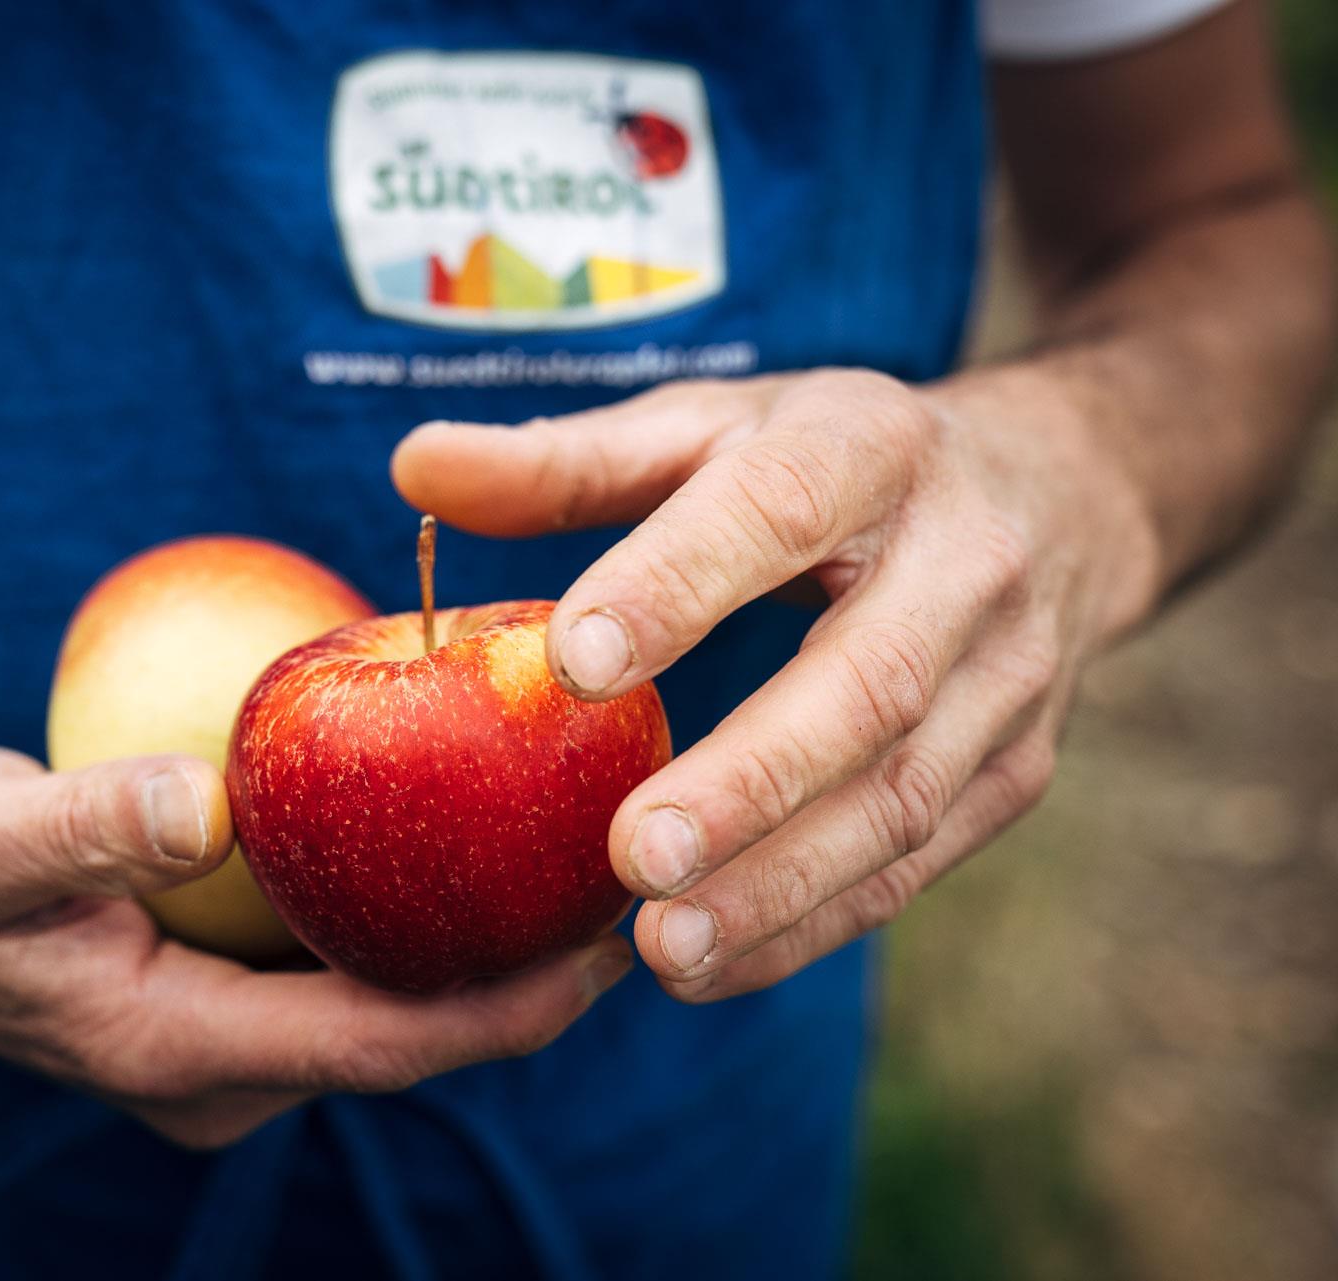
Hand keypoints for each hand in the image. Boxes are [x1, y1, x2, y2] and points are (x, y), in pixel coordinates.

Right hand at [0, 747, 631, 1146]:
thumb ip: (81, 826)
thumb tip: (203, 805)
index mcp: (176, 1052)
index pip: (376, 1046)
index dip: (502, 1009)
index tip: (606, 948)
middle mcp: (218, 1071)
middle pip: (408, 1038)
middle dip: (523, 980)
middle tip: (630, 881)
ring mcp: (224, 1044)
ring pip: (386, 1005)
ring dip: (480, 948)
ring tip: (579, 862)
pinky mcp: (225, 998)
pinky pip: (347, 967)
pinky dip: (414, 915)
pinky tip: (469, 841)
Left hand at [393, 368, 1159, 1001]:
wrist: (1062, 489)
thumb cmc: (829, 460)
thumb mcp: (712, 429)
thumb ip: (567, 459)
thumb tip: (412, 464)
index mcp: (870, 447)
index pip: (779, 508)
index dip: (680, 583)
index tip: (574, 663)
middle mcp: (964, 562)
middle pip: (870, 683)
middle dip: (752, 780)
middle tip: (632, 856)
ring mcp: (1011, 677)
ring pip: (903, 798)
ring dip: (783, 885)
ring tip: (661, 948)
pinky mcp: (1018, 768)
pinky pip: (918, 863)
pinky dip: (813, 923)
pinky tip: (708, 966)